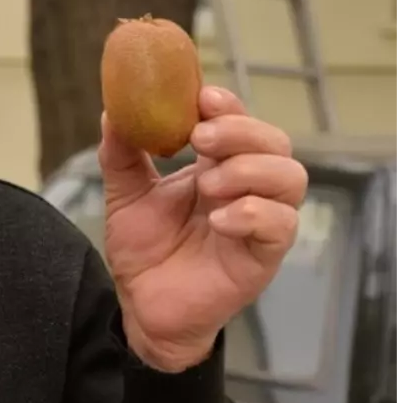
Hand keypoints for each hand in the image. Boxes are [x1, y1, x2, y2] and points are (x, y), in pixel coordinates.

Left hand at [98, 86, 307, 371]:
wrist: (142, 306)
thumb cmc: (144, 249)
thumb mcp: (125, 195)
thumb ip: (121, 154)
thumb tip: (112, 111)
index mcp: (217, 164)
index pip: (239, 122)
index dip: (228, 105)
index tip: (202, 97)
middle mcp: (246, 187)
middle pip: (274, 143)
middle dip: (241, 131)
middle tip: (200, 138)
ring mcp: (260, 221)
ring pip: (289, 178)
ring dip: (250, 170)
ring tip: (206, 185)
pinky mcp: (264, 256)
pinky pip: (281, 226)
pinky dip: (253, 214)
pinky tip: (219, 220)